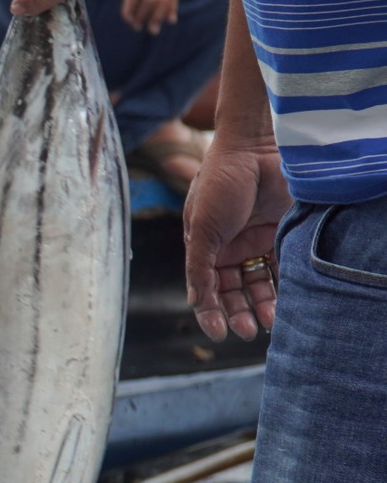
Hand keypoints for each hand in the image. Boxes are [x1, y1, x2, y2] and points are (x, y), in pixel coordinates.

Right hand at [184, 137, 287, 340]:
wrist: (254, 149)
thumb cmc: (218, 185)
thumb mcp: (200, 230)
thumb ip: (198, 267)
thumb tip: (196, 303)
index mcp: (204, 249)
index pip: (206, 289)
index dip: (210, 313)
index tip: (219, 333)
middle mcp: (230, 249)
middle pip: (233, 291)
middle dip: (239, 312)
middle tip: (248, 331)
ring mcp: (256, 241)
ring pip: (259, 283)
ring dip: (263, 304)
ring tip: (270, 322)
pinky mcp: (281, 233)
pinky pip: (281, 265)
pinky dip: (283, 284)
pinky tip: (287, 300)